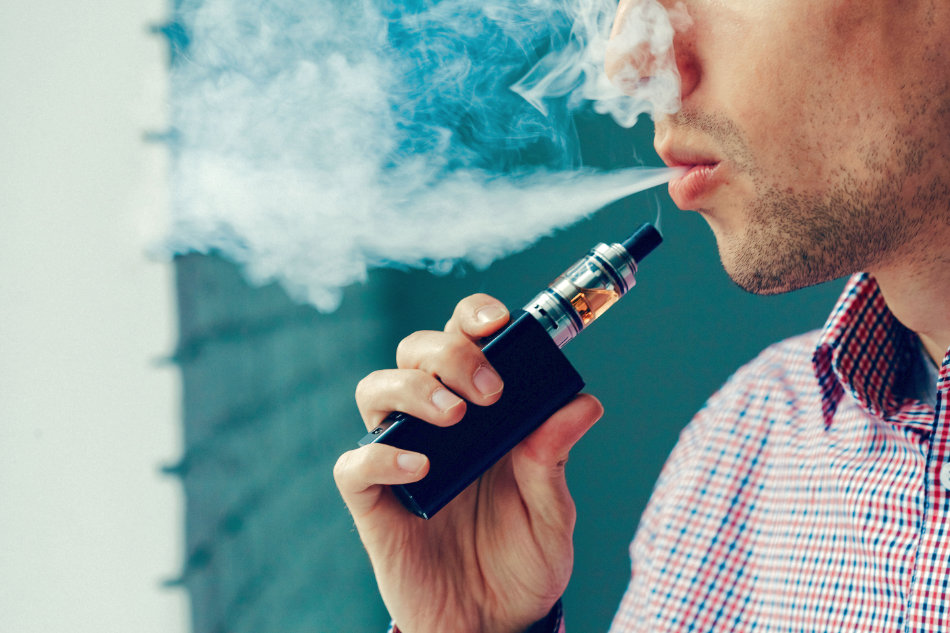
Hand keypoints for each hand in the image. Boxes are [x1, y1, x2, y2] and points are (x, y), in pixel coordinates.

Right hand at [334, 294, 602, 632]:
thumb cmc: (522, 560)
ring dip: (412, 389)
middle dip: (450, 354)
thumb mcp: (551, 510)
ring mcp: (400, 458)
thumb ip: (555, 458)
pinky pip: (356, 465)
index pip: (463, 339)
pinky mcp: (374, 501)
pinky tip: (421, 467)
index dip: (472, 317)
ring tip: (453, 416)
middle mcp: (435, 424)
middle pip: (416, 352)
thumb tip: (584, 404)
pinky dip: (382, 456)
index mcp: (480, 411)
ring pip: (374, 390)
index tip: (497, 323)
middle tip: (489, 393)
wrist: (492, 624)